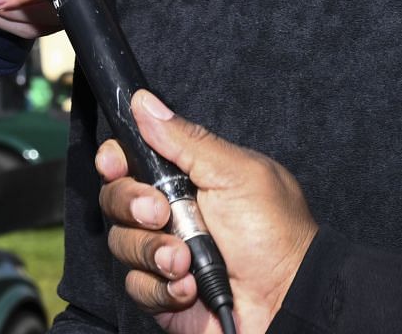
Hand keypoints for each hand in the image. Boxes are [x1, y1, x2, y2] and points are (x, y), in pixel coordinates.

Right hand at [97, 93, 315, 333]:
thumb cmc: (275, 233)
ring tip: (186, 262)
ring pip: (121, 242)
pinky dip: (162, 287)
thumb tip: (145, 102)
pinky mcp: (160, 292)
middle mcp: (167, 212)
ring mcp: (162, 252)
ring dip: (153, 251)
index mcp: (184, 177)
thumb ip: (186, 140)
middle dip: (132, 205)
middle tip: (161, 214)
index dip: (114, 160)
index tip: (115, 164)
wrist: (288, 299)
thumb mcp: (236, 174)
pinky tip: (190, 286)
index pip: (129, 159)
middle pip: (115, 197)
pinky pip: (135, 285)